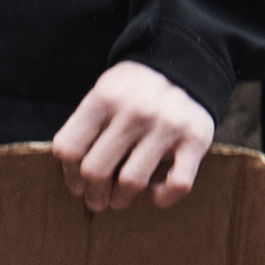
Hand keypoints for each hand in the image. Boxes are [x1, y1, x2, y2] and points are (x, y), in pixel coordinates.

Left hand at [53, 60, 215, 209]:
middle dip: (93, 193)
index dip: (69, 173)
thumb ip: (86, 126)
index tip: (77, 184)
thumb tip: (76, 176)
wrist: (187, 64)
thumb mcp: (104, 91)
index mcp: (105, 98)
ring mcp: (167, 126)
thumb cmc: (136, 89)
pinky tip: (155, 192)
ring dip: (121, 198)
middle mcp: (135, 112)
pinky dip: (163, 197)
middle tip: (96, 200)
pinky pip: (177, 184)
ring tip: (119, 199)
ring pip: (131, 182)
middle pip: (96, 170)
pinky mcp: (196, 140)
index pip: (70, 148)